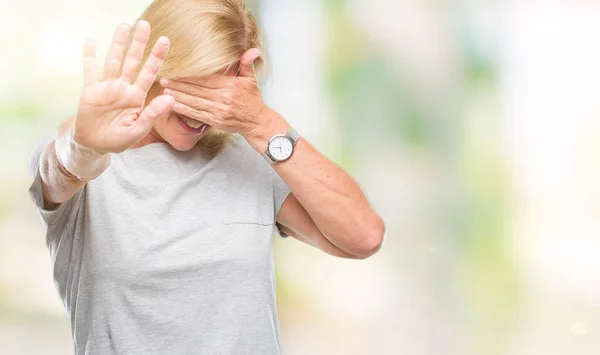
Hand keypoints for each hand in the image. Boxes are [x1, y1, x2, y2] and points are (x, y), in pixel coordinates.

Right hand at [73, 21, 174, 153]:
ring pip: (113, 61)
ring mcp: (107, 87)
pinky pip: (89, 70)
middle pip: (132, 61)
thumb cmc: (119, 139)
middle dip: (139, 43)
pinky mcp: (90, 90)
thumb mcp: (138, 129)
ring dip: (118, 44)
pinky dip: (89, 56)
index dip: (156, 57)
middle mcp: (123, 88)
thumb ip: (153, 113)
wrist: (95, 145)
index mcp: (137, 97)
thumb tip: (171, 98)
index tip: (164, 41)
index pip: (149, 73)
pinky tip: (91, 41)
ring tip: (124, 25)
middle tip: (145, 24)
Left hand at [160, 49, 268, 136]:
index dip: (189, 75)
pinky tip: (172, 105)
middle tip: (163, 79)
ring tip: (164, 90)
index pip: (205, 78)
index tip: (176, 71)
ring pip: (194, 102)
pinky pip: (196, 114)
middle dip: (178, 84)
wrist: (257, 122)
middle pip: (196, 89)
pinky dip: (183, 110)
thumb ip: (247, 64)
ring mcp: (219, 110)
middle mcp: (223, 98)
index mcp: (230, 85)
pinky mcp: (216, 121)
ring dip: (178, 96)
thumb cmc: (252, 100)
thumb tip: (253, 50)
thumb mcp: (251, 79)